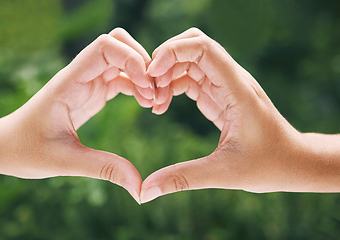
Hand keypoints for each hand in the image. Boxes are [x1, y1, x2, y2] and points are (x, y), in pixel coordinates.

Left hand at [0, 28, 152, 202]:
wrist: (6, 147)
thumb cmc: (26, 150)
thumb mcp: (64, 161)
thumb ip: (104, 169)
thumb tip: (139, 187)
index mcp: (69, 82)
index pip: (104, 47)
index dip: (131, 58)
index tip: (146, 87)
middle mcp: (80, 76)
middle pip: (119, 45)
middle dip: (143, 63)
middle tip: (155, 93)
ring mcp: (87, 83)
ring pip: (124, 61)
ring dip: (145, 76)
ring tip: (156, 104)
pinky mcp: (93, 93)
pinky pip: (122, 80)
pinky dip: (139, 87)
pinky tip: (147, 105)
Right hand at [141, 28, 308, 202]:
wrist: (293, 162)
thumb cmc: (268, 166)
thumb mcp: (224, 174)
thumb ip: (183, 179)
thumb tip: (146, 191)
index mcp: (237, 89)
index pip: (204, 48)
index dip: (173, 51)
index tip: (152, 75)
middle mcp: (231, 80)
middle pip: (192, 46)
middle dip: (165, 60)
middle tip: (148, 90)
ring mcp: (225, 86)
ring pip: (188, 61)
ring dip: (165, 75)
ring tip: (153, 103)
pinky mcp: (219, 96)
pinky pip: (189, 79)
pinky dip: (171, 87)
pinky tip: (161, 107)